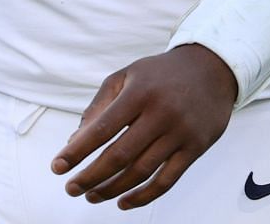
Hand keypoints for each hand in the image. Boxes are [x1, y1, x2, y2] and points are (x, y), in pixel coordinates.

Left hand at [52, 45, 236, 209]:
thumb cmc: (161, 74)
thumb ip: (99, 106)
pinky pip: (167, 181)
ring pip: (141, 172)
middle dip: (91, 176)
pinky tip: (124, 202)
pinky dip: (143, 196)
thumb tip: (76, 142)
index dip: (77, 151)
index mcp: (139, 92)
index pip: (102, 128)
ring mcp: (180, 132)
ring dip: (113, 189)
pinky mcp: (196, 148)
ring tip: (92, 196)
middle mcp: (160, 113)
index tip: (58, 167)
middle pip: (120, 155)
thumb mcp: (126, 76)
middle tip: (71, 188)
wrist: (212, 68)